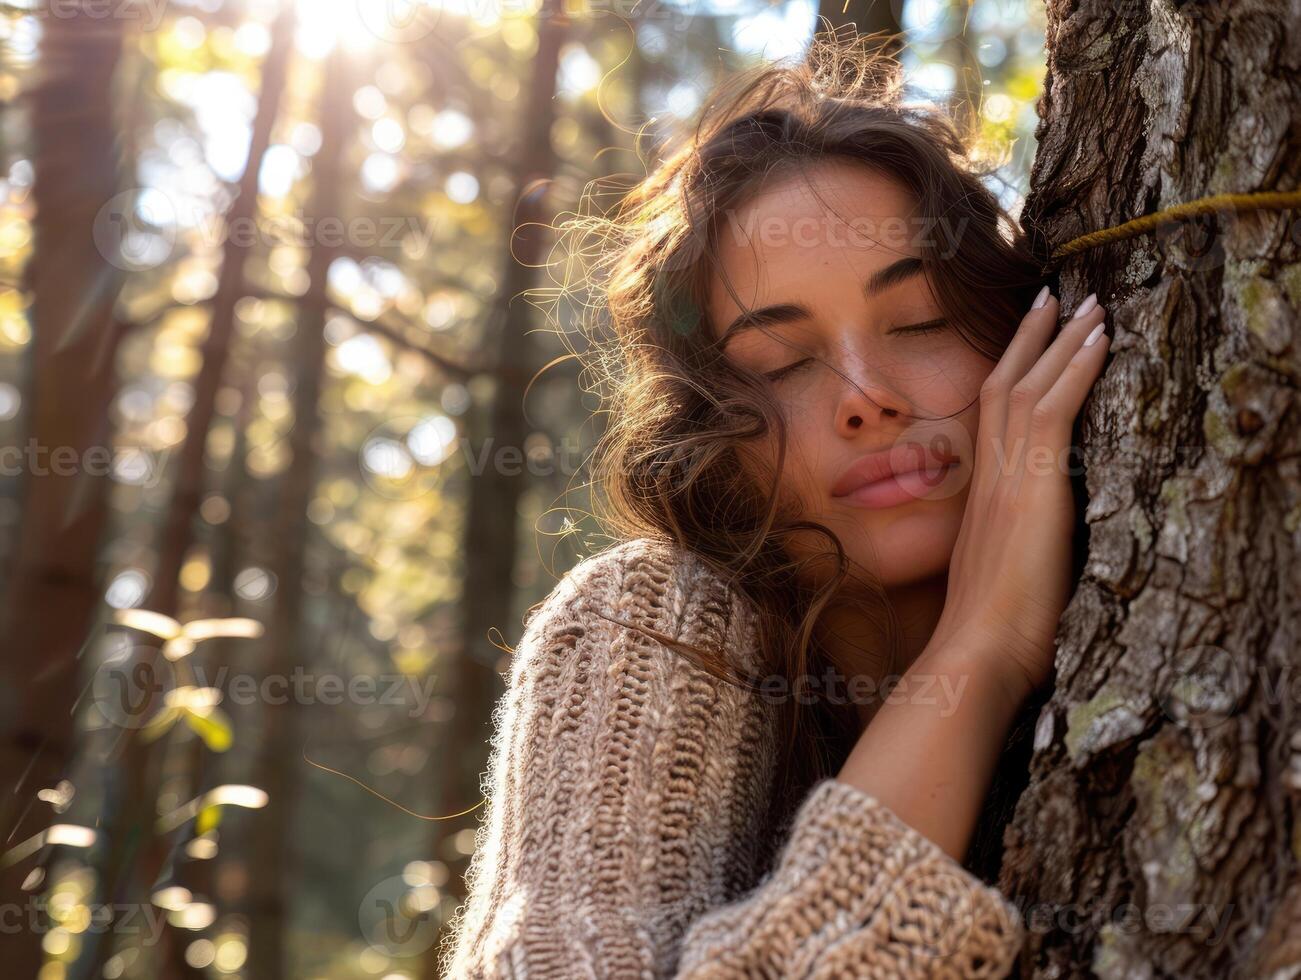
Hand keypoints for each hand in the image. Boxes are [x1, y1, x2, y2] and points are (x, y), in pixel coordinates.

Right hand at [925, 287, 1109, 705]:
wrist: (975, 655)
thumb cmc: (991, 638)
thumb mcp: (1000, 583)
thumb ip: (1012, 554)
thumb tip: (1030, 555)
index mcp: (982, 498)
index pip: (993, 419)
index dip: (1011, 373)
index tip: (1031, 340)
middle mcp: (988, 478)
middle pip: (1003, 387)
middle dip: (1031, 338)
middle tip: (1055, 295)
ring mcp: (1007, 479)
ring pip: (1028, 387)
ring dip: (1060, 340)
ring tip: (1088, 302)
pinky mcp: (1032, 487)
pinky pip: (1054, 409)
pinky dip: (1076, 369)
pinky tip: (1100, 338)